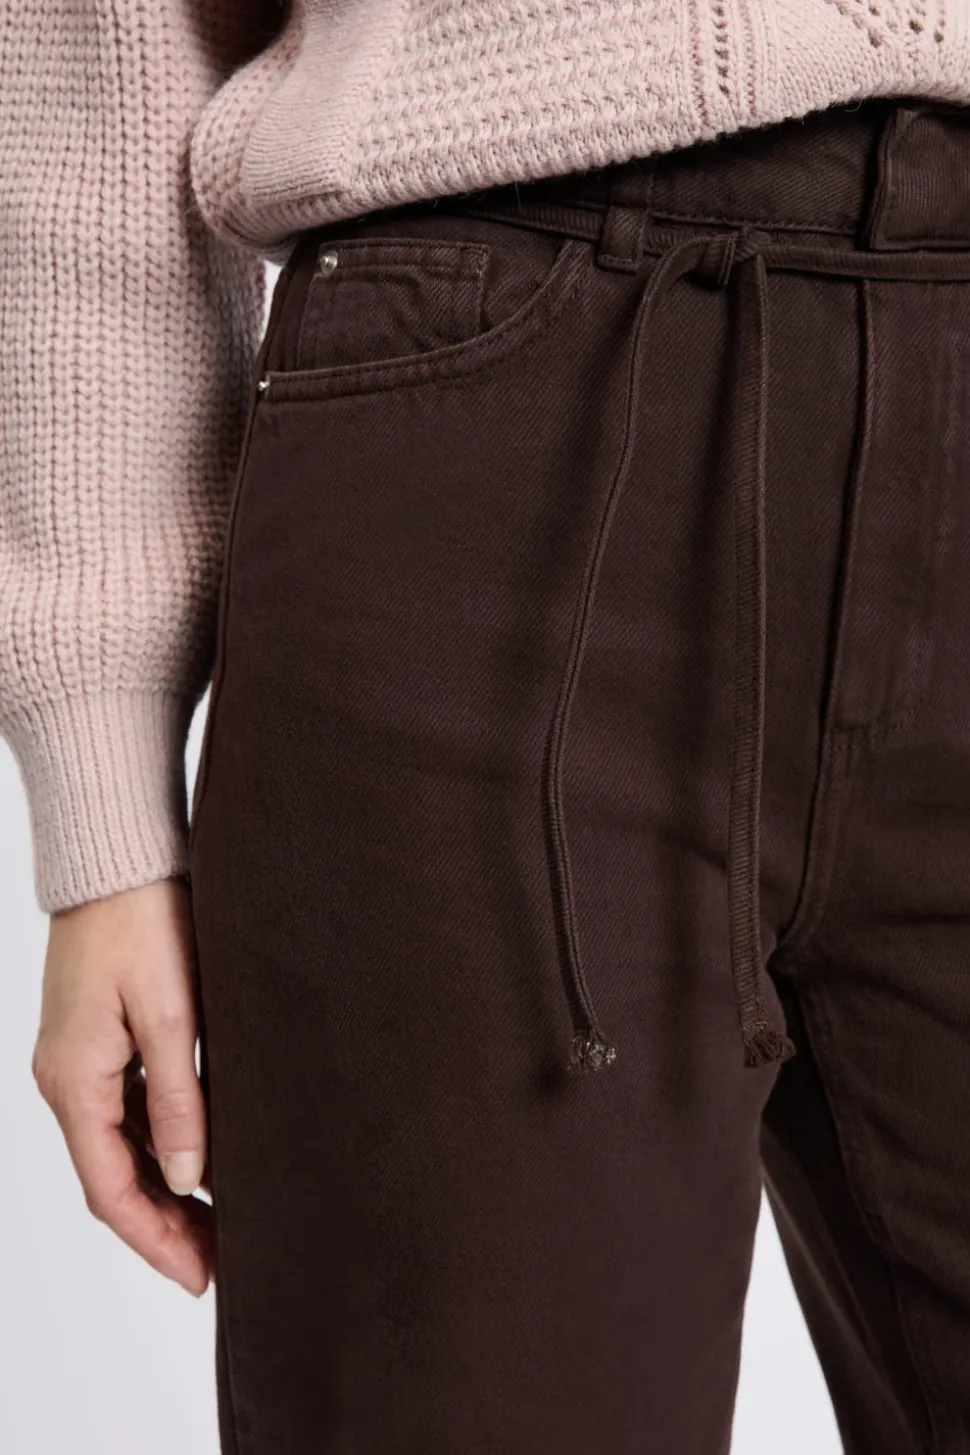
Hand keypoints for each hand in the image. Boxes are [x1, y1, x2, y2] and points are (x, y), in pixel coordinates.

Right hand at [31, 876, 211, 1296]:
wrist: (117, 853)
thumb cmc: (142, 919)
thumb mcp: (169, 1013)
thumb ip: (180, 1099)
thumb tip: (190, 1178)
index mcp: (74, 1081)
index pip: (110, 1190)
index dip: (155, 1241)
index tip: (199, 1277)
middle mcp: (65, 1079)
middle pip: (112, 1177)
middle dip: (163, 1225)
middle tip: (220, 1262)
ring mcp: (78, 1059)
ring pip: (118, 1147)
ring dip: (163, 1188)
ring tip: (217, 1221)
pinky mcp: (96, 1037)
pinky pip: (124, 1110)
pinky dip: (157, 1145)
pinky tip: (197, 1157)